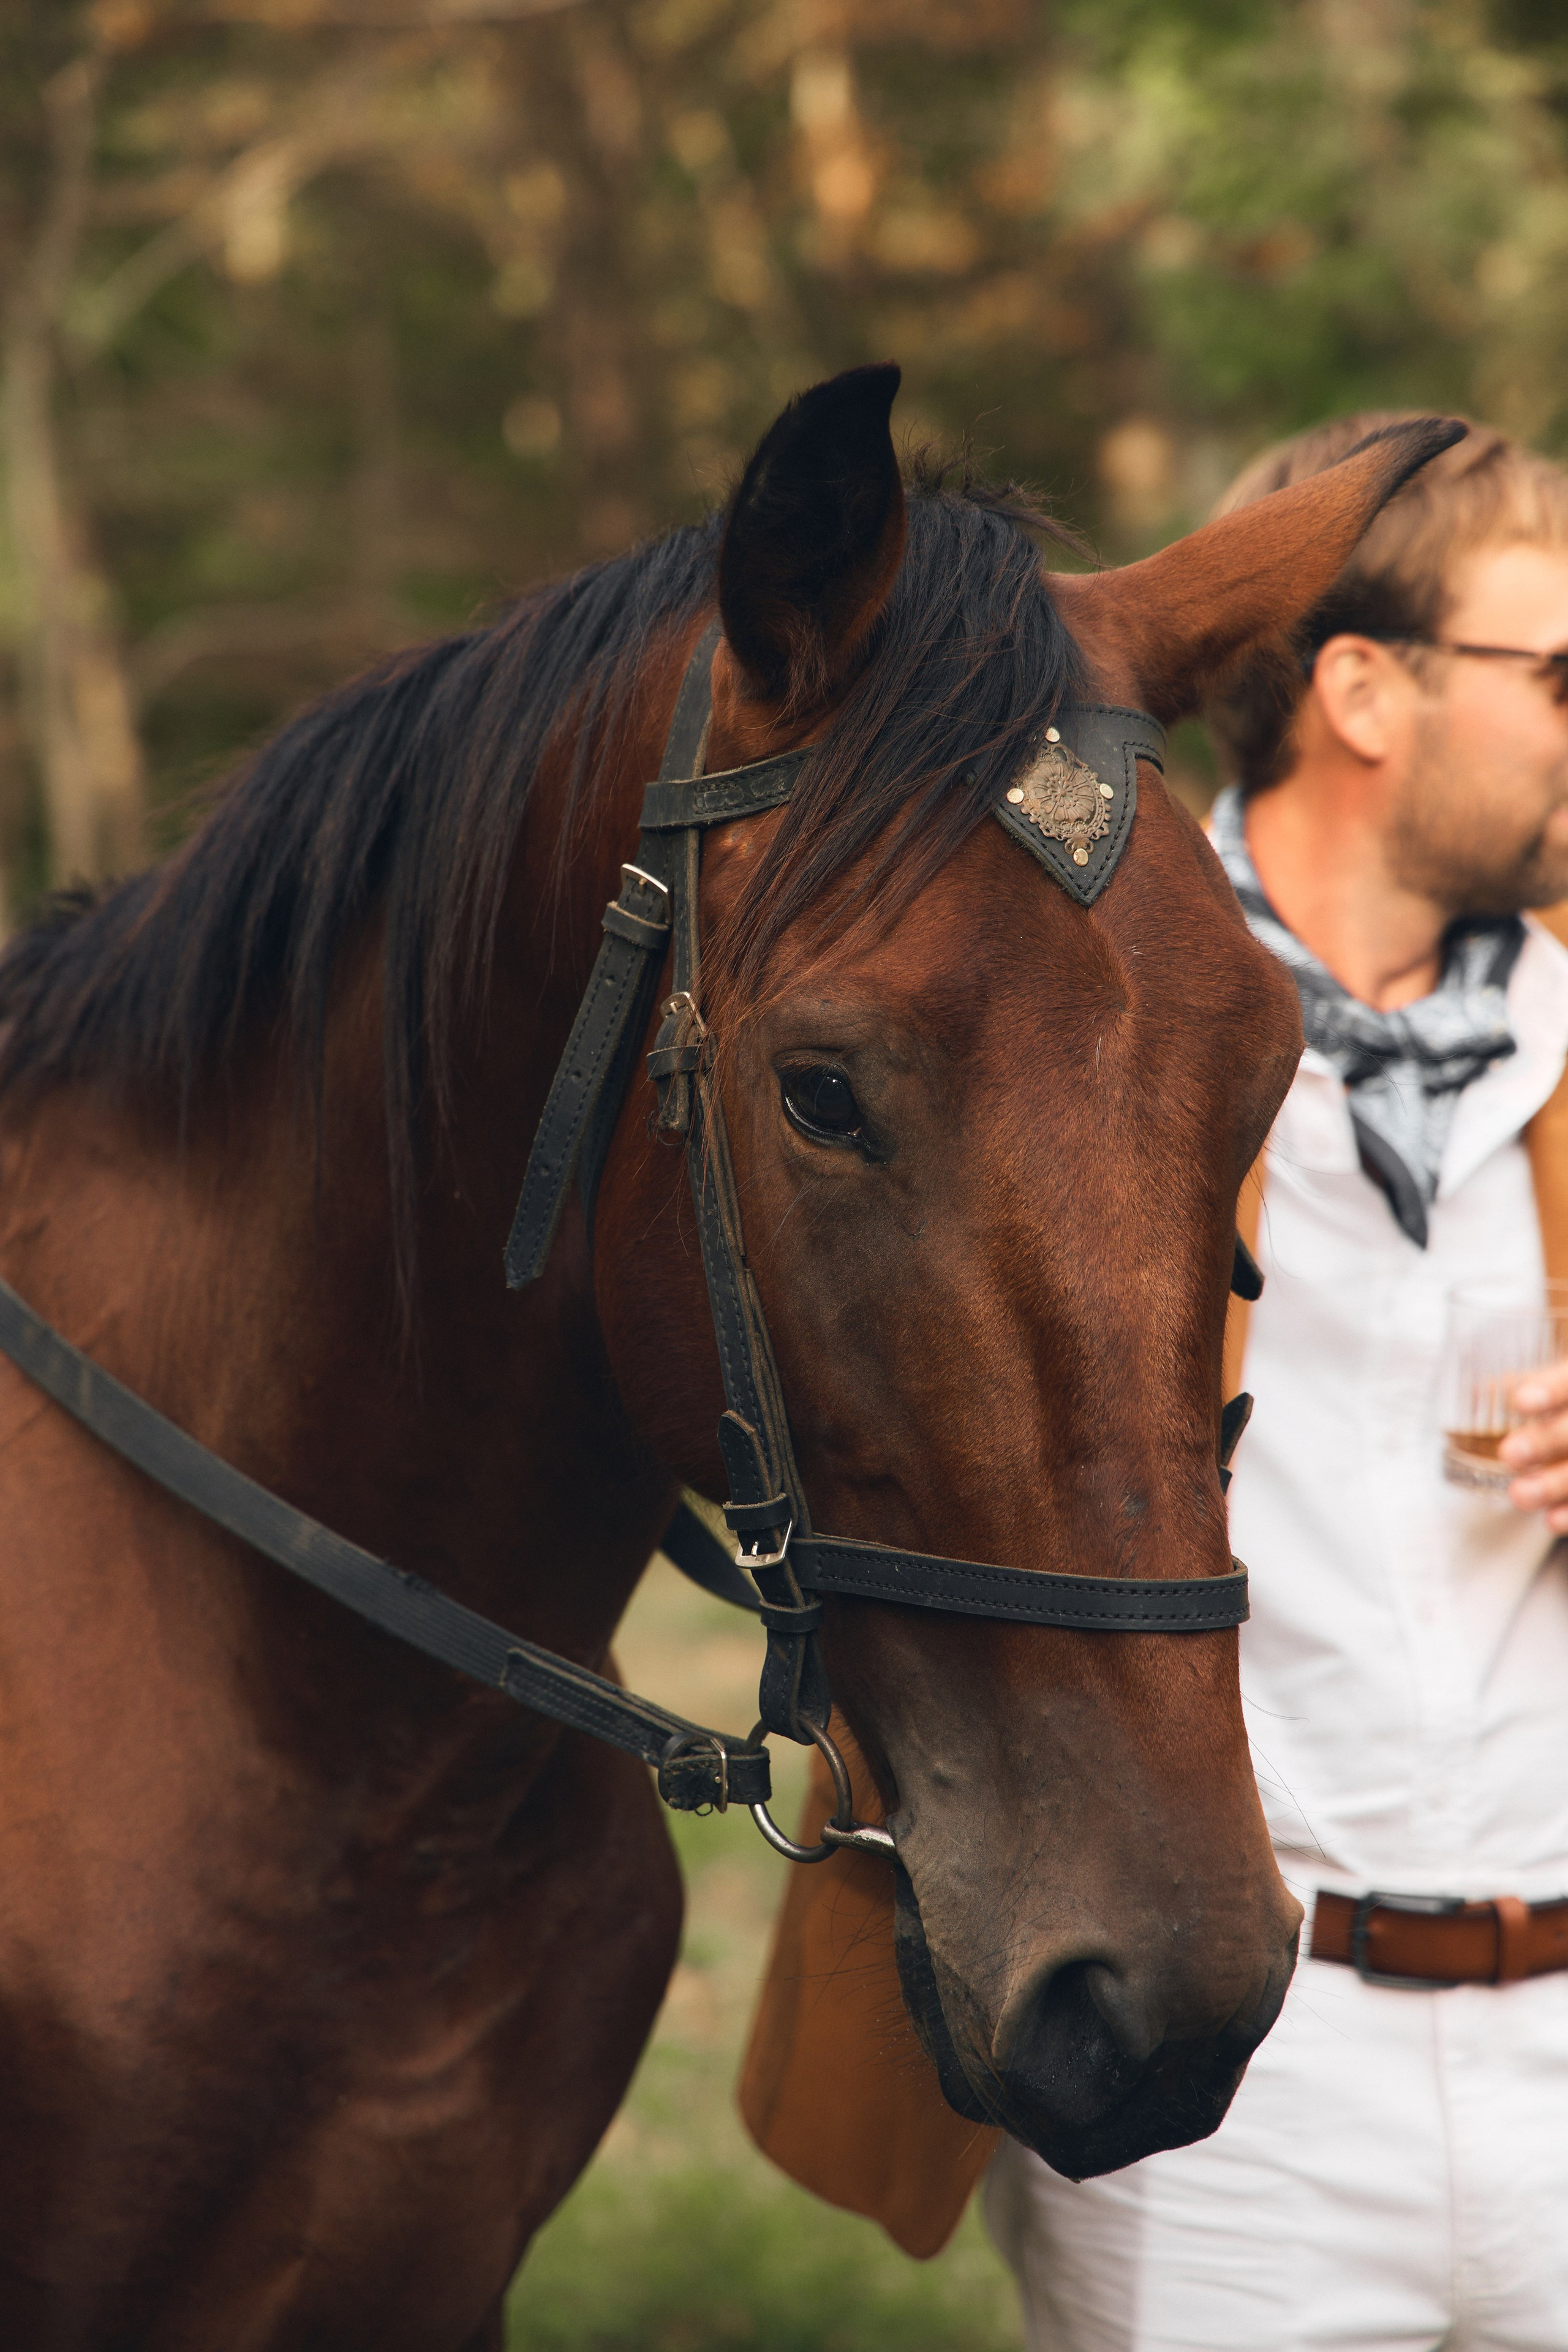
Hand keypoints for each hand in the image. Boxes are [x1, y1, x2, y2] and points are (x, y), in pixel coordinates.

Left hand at [1500, 1360, 1567, 1530]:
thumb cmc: (1561, 1407)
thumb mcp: (1551, 1388)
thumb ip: (1523, 1388)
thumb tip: (1478, 1392)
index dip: (1549, 1389)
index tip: (1520, 1401)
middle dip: (1545, 1441)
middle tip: (1509, 1454)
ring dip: (1554, 1484)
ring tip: (1519, 1495)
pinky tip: (1550, 1520)